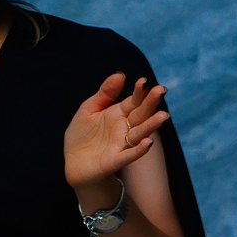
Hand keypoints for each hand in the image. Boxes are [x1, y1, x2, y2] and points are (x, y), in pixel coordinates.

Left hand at [63, 73, 169, 197]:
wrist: (73, 162)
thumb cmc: (83, 135)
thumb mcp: (89, 109)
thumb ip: (105, 93)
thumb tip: (120, 74)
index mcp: (119, 113)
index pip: (134, 101)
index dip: (140, 91)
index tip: (144, 81)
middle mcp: (125, 128)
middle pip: (141, 114)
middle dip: (151, 103)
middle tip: (160, 90)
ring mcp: (122, 143)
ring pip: (140, 133)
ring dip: (151, 125)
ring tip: (163, 116)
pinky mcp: (116, 159)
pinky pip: (130, 154)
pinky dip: (139, 149)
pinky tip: (148, 142)